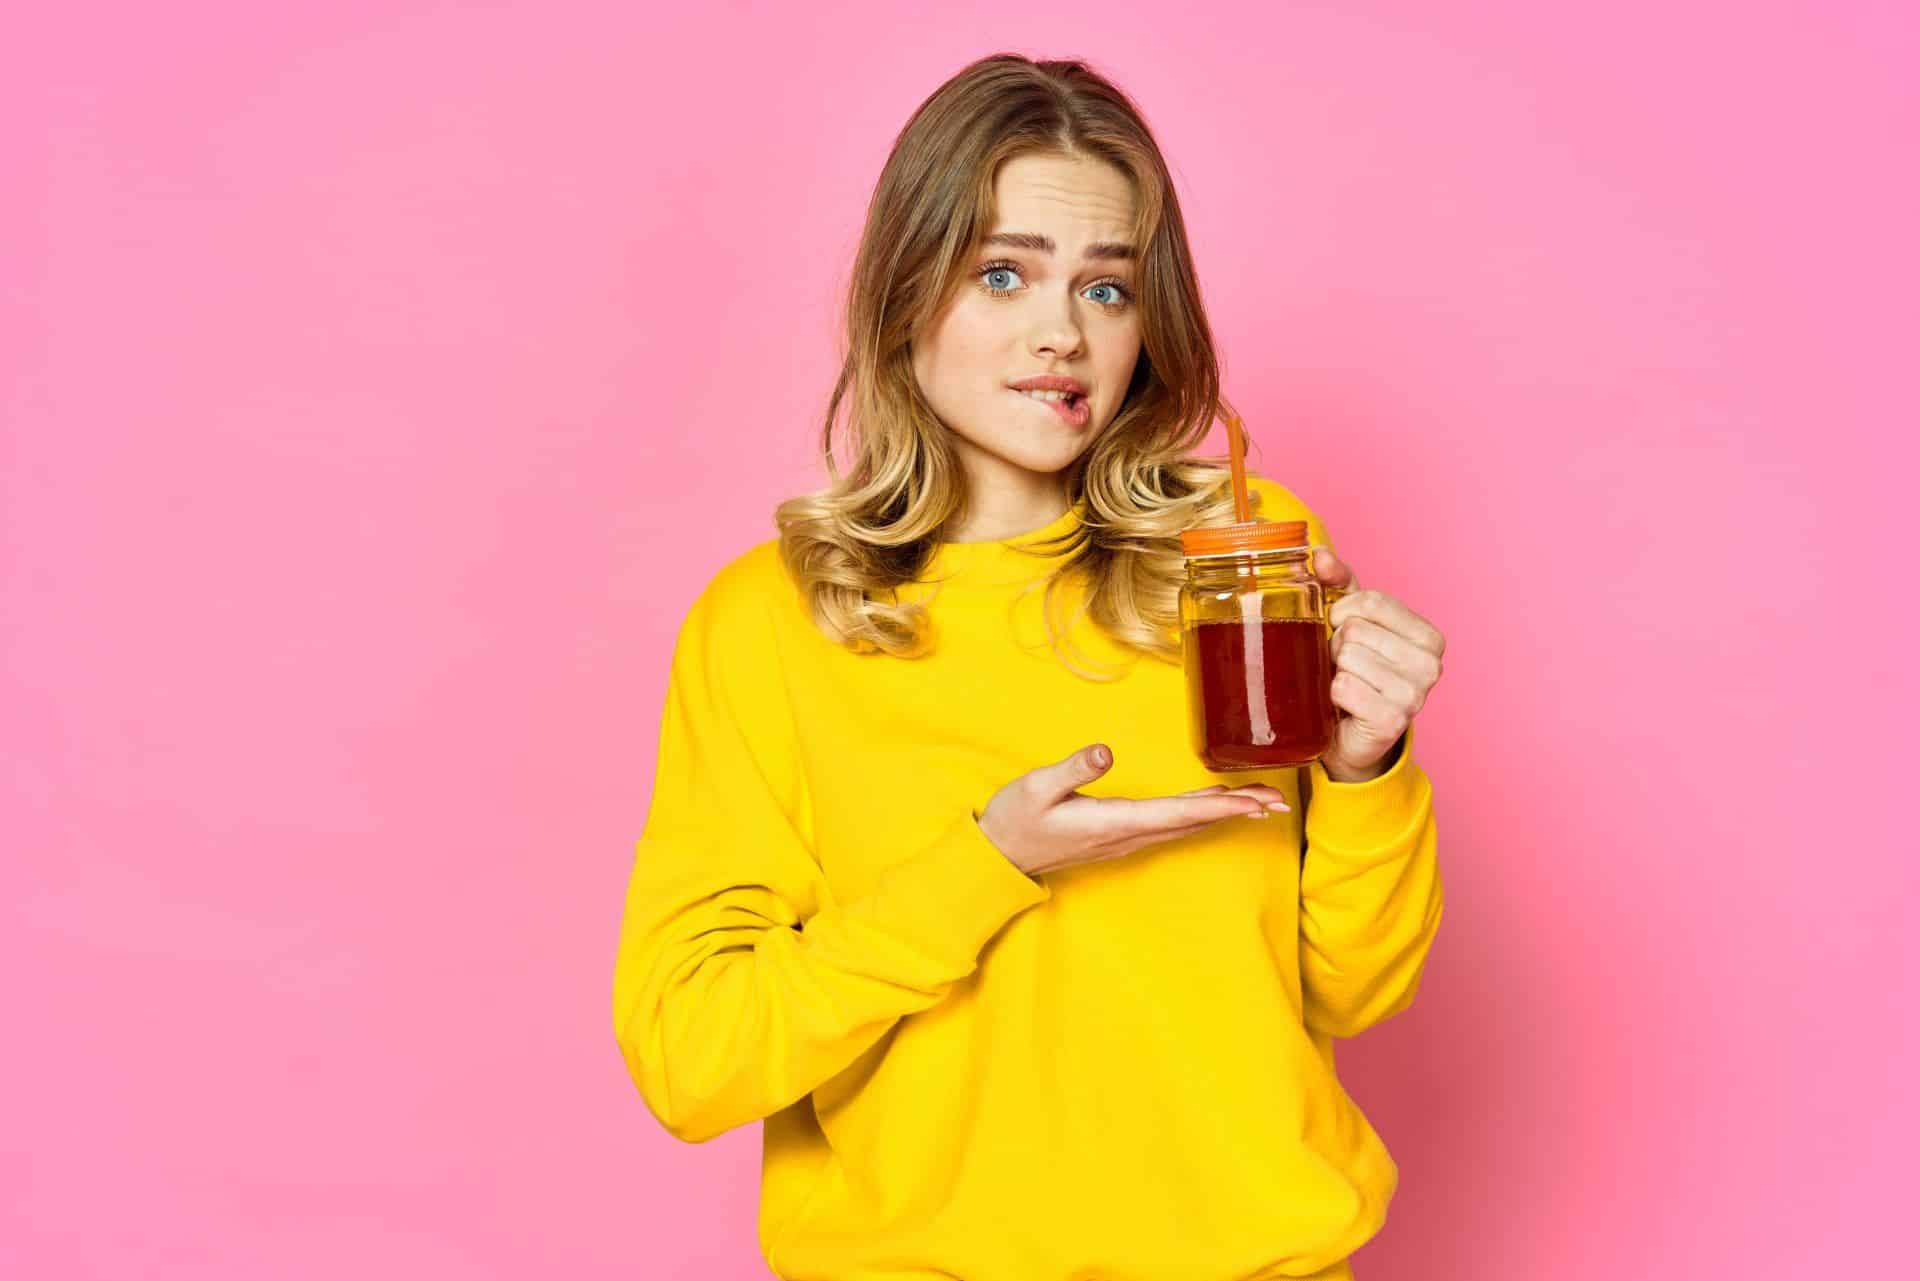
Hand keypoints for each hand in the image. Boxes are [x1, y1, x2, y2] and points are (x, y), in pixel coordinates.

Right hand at [976, 744, 1290, 877]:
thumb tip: (1105, 752)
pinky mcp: (1120, 835)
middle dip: (1238, 812)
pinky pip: (1171, 826)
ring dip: (1224, 814)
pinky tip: (1214, 806)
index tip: (1256, 803)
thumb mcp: (1036, 786)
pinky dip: (1200, 815)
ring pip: (1186, 826)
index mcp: (1114, 821)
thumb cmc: (1015, 819)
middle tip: (1280, 801)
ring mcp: (1125, 839)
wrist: (998, 856)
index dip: (1221, 808)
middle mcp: (1128, 835)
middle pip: (1194, 823)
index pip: (1180, 814)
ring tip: (1261, 803)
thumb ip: (1072, 769)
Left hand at [1309, 546, 1445, 782]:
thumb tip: (1320, 555)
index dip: (1342, 613)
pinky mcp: (1392, 722)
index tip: (1342, 632)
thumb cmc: (1352, 672)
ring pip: (1347, 657)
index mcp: (1429, 637)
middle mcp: (1431, 665)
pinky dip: (1332, 695)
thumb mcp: (1348, 621)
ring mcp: (1415, 696)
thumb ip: (1337, 583)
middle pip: (1356, 630)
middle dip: (1336, 646)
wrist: (1346, 735)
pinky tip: (1344, 706)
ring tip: (1345, 685)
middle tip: (1344, 668)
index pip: (1371, 601)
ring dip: (1333, 671)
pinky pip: (1343, 687)